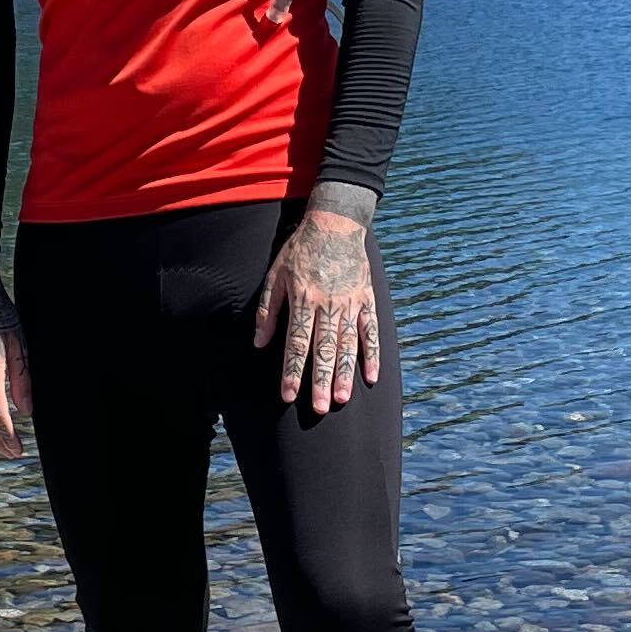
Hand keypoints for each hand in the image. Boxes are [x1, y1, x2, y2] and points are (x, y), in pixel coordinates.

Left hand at [253, 202, 379, 414]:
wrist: (335, 223)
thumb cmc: (300, 251)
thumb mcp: (276, 274)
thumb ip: (267, 310)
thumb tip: (259, 343)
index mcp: (303, 299)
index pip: (296, 342)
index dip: (291, 370)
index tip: (287, 394)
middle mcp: (328, 305)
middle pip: (324, 349)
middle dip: (320, 380)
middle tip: (319, 408)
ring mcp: (350, 303)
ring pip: (347, 345)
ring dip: (344, 374)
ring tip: (341, 399)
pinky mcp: (366, 299)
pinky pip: (370, 331)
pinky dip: (371, 355)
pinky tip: (370, 377)